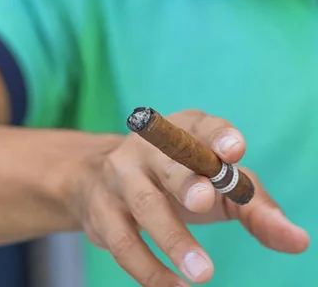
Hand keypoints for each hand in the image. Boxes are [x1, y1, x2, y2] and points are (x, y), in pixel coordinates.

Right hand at [67, 110, 309, 286]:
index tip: (235, 149)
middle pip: (168, 160)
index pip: (202, 125)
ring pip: (143, 203)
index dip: (217, 135)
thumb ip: (255, 207)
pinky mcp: (101, 210)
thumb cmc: (178, 180)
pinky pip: (122, 241)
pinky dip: (148, 268)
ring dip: (171, 237)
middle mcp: (148, 146)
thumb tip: (297, 240)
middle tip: (207, 200)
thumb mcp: (218, 184)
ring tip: (203, 273)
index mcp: (182, 130)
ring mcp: (120, 175)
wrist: (103, 179)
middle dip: (186, 179)